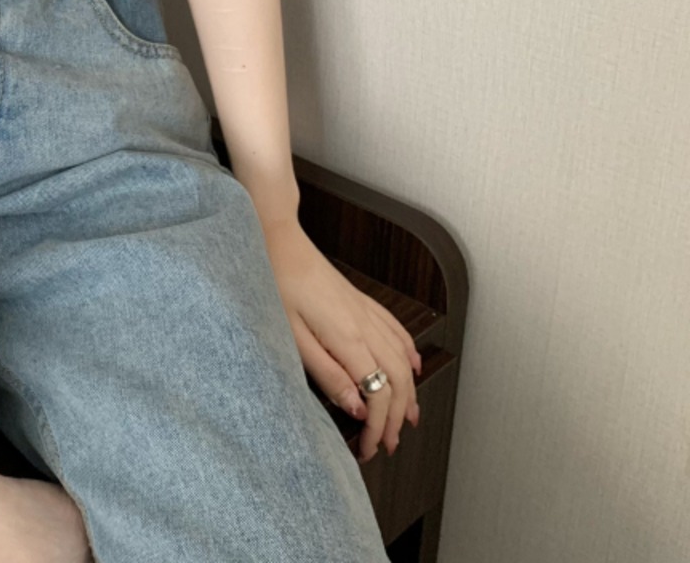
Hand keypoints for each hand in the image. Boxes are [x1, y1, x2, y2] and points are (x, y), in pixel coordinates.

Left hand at [259, 216, 421, 462]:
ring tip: (408, 417)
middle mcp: (364, 325)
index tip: (370, 448)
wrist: (277, 240)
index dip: (378, 427)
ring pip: (402, 357)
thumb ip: (327, 374)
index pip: (378, 395)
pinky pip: (396, 330)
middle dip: (397, 417)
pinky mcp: (359, 300)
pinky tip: (413, 365)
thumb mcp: (292, 337)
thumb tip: (357, 407)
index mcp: (348, 338)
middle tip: (389, 442)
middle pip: (398, 380)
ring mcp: (365, 310)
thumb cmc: (276, 284)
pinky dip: (409, 352)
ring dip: (409, 391)